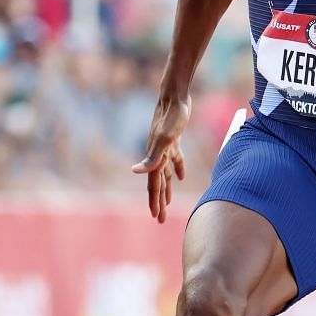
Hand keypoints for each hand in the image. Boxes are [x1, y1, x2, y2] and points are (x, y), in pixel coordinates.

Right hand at [130, 94, 190, 223]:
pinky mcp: (174, 141)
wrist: (174, 96)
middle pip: (158, 183)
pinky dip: (178, 169)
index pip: (153, 184)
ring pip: (165, 174)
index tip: (155, 216)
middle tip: (159, 219)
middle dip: (158, 201)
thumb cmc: (171, 116)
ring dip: (166, 189)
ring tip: (167, 204)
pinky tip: (181, 178)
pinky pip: (175, 160)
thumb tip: (134, 171)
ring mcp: (165, 148)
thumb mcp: (165, 138)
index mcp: (155, 158)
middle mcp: (157, 155)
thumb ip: (152, 156)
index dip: (154, 201)